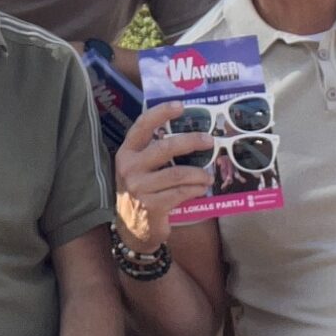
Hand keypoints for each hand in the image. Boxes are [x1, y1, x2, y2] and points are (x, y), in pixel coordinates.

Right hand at [116, 101, 215, 247]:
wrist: (132, 229)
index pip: (142, 126)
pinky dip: (195, 189)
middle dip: (191, 142)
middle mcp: (129, 168)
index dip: (161, 113)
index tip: (181, 106)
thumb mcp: (139, 169)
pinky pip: (180, 193)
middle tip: (209, 141)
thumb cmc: (141, 192)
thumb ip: (155, 153)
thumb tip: (190, 136)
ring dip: (198, 173)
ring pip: (177, 173)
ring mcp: (138, 187)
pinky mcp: (151, 206)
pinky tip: (201, 188)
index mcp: (126, 153)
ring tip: (208, 175)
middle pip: (164, 148)